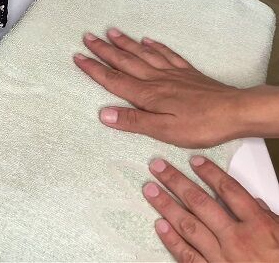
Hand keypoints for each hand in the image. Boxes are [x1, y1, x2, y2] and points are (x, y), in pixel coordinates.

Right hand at [73, 29, 277, 147]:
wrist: (236, 111)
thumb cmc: (201, 125)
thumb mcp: (163, 130)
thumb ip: (133, 121)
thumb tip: (104, 113)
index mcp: (147, 95)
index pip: (114, 80)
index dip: (94, 69)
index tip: (78, 57)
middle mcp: (156, 80)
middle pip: (125, 61)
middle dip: (104, 50)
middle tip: (88, 37)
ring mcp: (172, 74)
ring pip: (143, 54)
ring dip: (125, 43)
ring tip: (111, 32)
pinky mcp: (187, 73)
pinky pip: (167, 55)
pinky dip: (155, 46)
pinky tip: (148, 41)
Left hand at [143, 156, 278, 261]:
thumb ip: (266, 217)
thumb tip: (252, 201)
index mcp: (258, 225)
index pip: (229, 190)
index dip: (210, 173)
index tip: (194, 161)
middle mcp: (237, 239)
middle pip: (201, 202)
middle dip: (176, 182)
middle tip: (158, 168)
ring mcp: (222, 257)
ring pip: (188, 225)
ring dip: (166, 205)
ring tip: (150, 190)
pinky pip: (187, 255)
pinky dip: (171, 240)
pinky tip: (159, 225)